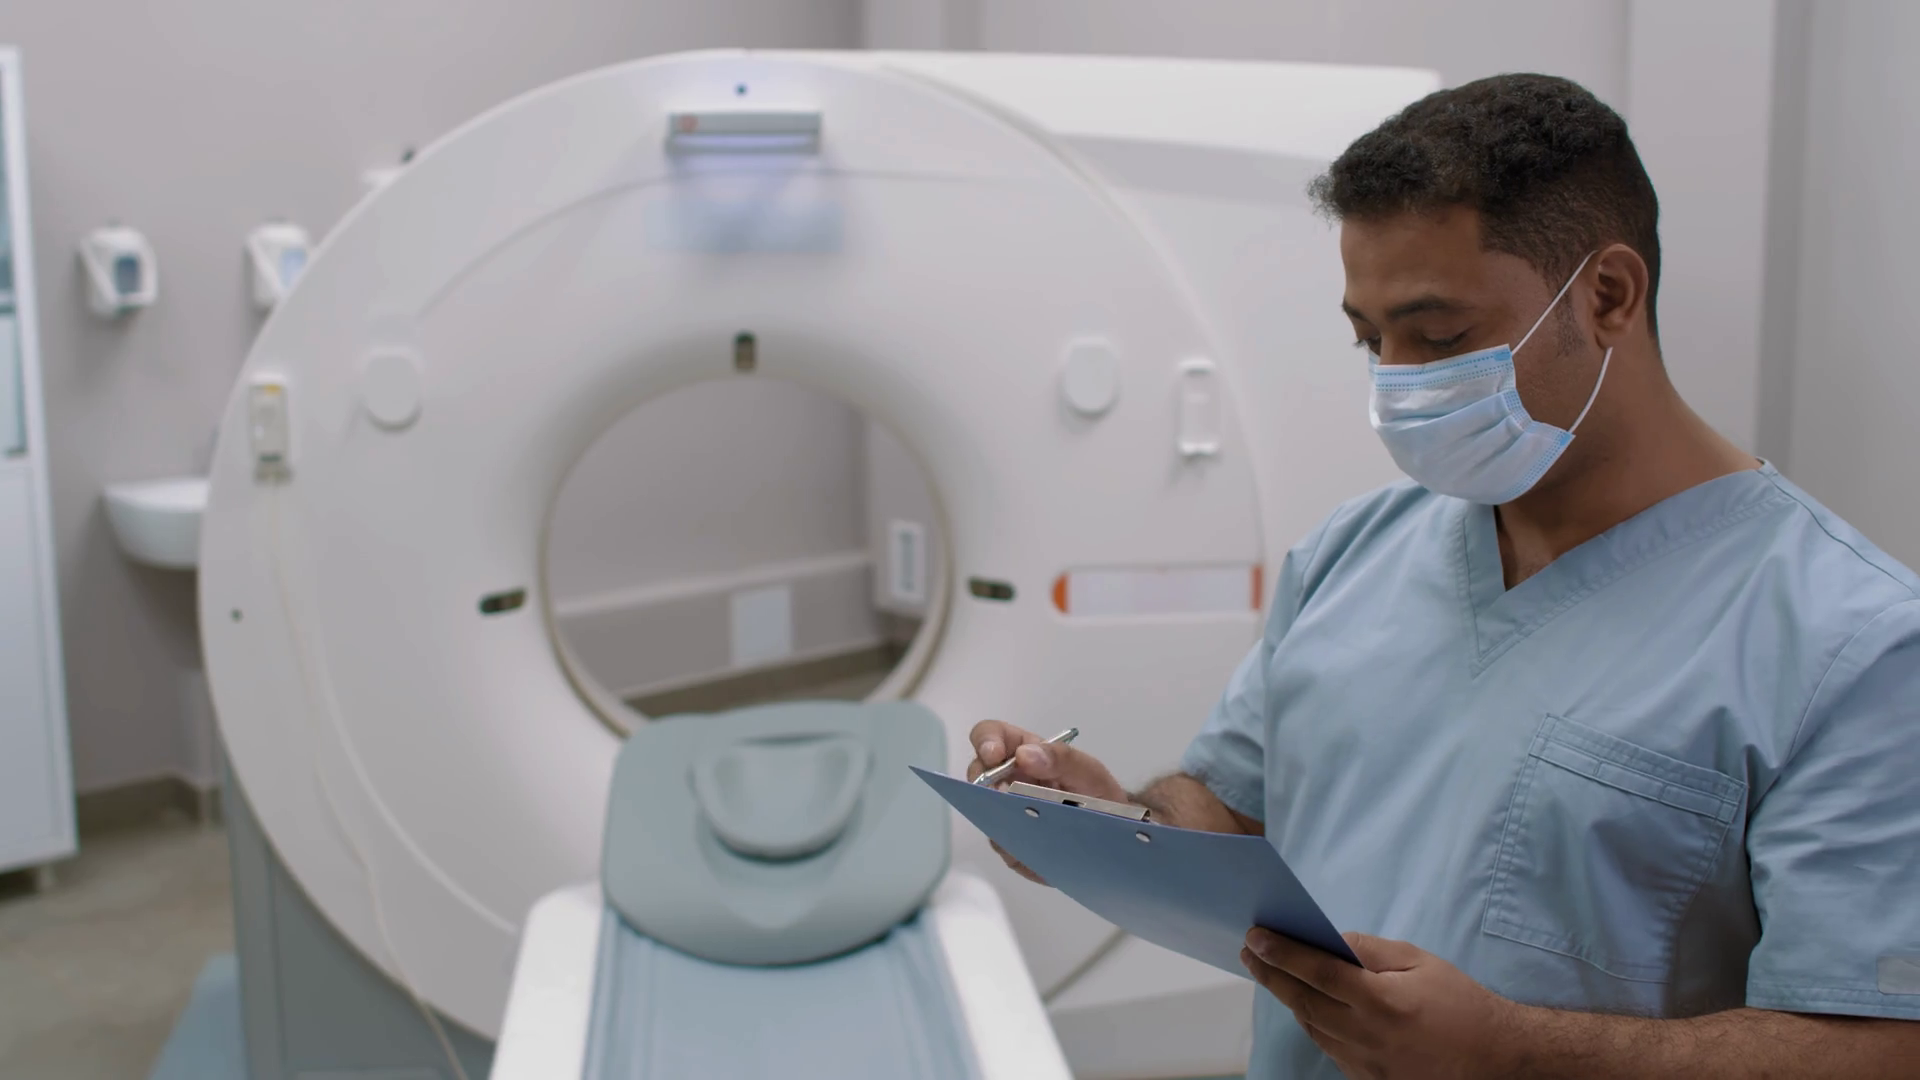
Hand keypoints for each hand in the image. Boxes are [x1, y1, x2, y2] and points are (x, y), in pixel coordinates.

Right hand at [967, 720, 1131, 884]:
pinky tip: (1040, 847)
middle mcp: (1008, 781)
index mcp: (1026, 753)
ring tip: (1033, 828)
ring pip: (985, 814)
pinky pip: (1001, 845)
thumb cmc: (1100, 797)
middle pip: (978, 775)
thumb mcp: (1090, 774)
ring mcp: (1005, 813)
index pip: (992, 735)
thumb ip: (1062, 760)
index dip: (986, 741)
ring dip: (1003, 819)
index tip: (993, 756)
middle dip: (984, 785)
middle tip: (1006, 799)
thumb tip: (1024, 755)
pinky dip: (1017, 846)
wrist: (1114, 838)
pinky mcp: (1010, 844)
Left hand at [1241, 929, 1524, 1078]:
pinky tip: (1306, 1004)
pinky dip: (1313, 1023)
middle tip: (1249, 952)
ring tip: (1271, 972)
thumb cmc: (1461, 1004)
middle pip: (1303, 1001)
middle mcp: (1367, 1036)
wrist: (1495, 1060)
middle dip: (1271, 974)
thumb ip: (1371, 951)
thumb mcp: (1421, 962)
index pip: (1318, 971)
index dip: (1282, 953)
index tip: (1256, 936)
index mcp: (1382, 1002)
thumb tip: (1331, 940)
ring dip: (1289, 998)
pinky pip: (1328, 1047)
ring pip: (1311, 1027)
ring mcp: (1365, 1064)